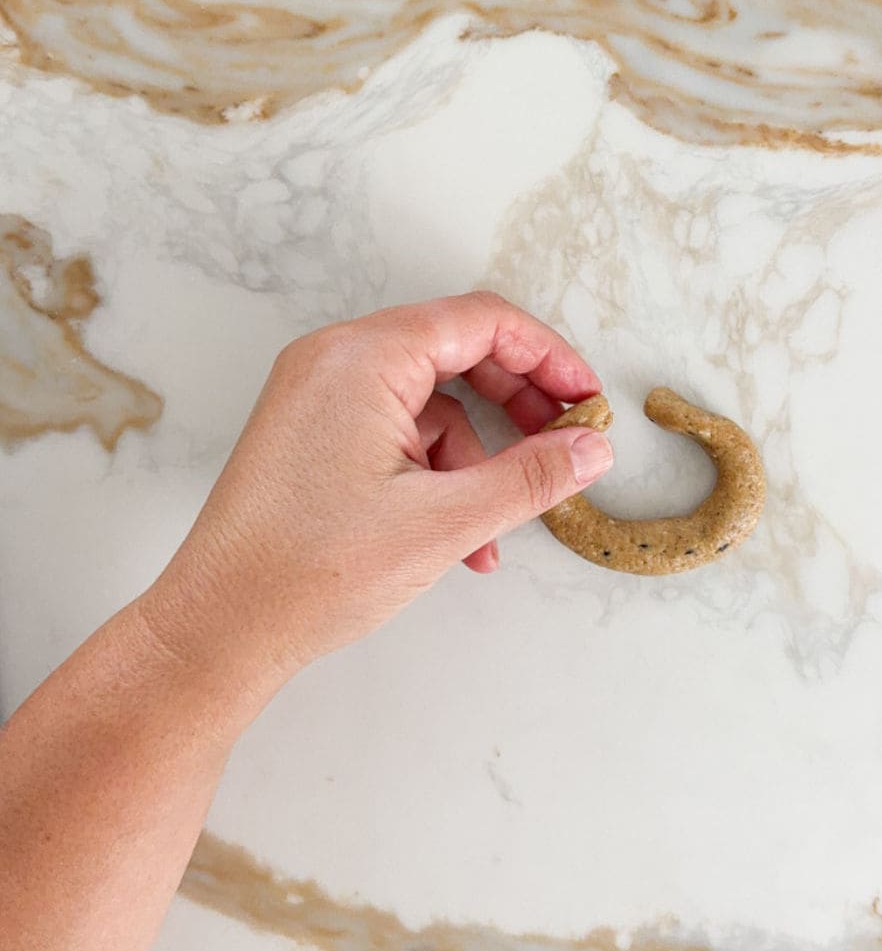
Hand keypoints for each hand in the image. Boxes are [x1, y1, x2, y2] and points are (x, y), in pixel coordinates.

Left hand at [137, 292, 612, 682]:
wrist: (220, 629)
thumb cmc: (313, 571)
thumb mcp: (446, 522)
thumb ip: (532, 477)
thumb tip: (593, 448)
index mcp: (364, 358)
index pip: (482, 322)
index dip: (549, 357)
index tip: (588, 400)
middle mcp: (336, 360)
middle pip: (458, 352)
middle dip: (520, 402)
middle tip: (567, 443)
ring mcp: (320, 396)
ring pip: (433, 401)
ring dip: (481, 455)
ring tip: (500, 524)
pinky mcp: (315, 433)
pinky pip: (400, 432)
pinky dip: (440, 474)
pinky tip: (460, 539)